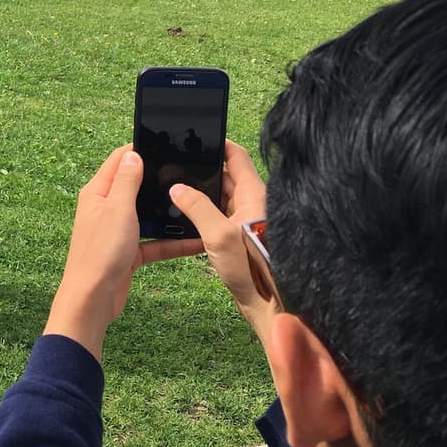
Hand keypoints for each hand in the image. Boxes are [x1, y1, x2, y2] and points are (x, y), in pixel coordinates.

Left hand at [45, 146, 202, 360]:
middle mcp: (106, 209)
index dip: (141, 150)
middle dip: (159, 181)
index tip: (166, 144)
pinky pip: (154, 241)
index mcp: (98, 192)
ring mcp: (117, 231)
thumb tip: (134, 154)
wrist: (93, 300)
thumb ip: (127, 181)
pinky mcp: (128, 252)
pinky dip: (172, 242)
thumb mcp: (117, 209)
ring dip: (169, 214)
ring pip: (148, 215)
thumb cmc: (100, 253)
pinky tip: (196, 242)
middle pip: (136, 187)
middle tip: (188, 174)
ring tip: (196, 206)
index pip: (120, 160)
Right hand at [168, 140, 271, 338]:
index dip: (218, 144)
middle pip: (225, 175)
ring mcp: (247, 221)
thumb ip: (197, 208)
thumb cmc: (254, 272)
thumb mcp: (220, 236)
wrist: (270, 308)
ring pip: (221, 196)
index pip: (236, 156)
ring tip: (176, 189)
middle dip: (202, 169)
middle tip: (177, 166)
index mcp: (254, 196)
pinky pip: (220, 215)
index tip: (197, 138)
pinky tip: (186, 217)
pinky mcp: (240, 238)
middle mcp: (253, 204)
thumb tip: (177, 189)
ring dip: (201, 192)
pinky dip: (204, 211)